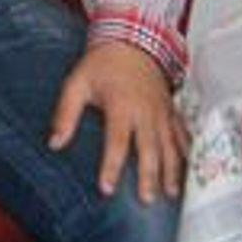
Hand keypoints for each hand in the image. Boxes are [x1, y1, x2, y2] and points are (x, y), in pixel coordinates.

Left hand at [46, 40, 186, 203]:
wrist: (131, 41)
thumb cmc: (101, 64)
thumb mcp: (77, 83)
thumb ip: (65, 113)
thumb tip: (54, 143)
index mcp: (121, 106)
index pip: (117, 142)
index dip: (111, 166)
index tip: (107, 188)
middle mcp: (146, 112)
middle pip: (149, 149)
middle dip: (148, 176)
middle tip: (146, 200)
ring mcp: (162, 112)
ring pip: (170, 146)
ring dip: (171, 171)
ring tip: (170, 194)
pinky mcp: (171, 110)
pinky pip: (183, 135)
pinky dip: (187, 154)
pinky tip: (188, 171)